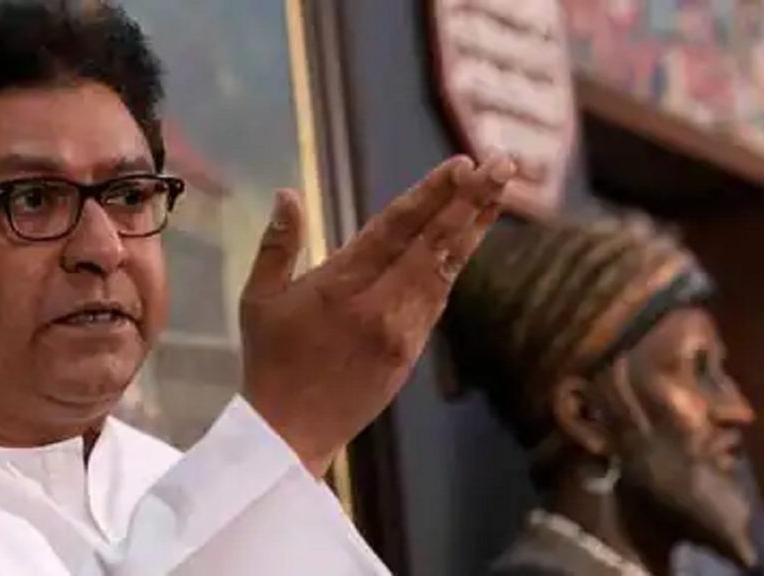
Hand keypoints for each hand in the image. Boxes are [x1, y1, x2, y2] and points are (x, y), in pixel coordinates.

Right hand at [240, 155, 514, 476]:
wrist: (290, 433)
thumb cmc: (269, 361)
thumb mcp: (258, 300)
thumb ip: (277, 245)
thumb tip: (287, 194)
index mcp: (340, 286)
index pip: (395, 228)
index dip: (432, 194)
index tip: (462, 164)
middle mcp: (380, 305)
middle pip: (434, 244)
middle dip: (471, 201)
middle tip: (504, 163)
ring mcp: (402, 331)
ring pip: (446, 270)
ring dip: (473, 228)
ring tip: (498, 192)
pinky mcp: (411, 352)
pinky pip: (438, 299)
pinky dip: (455, 264)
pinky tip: (469, 238)